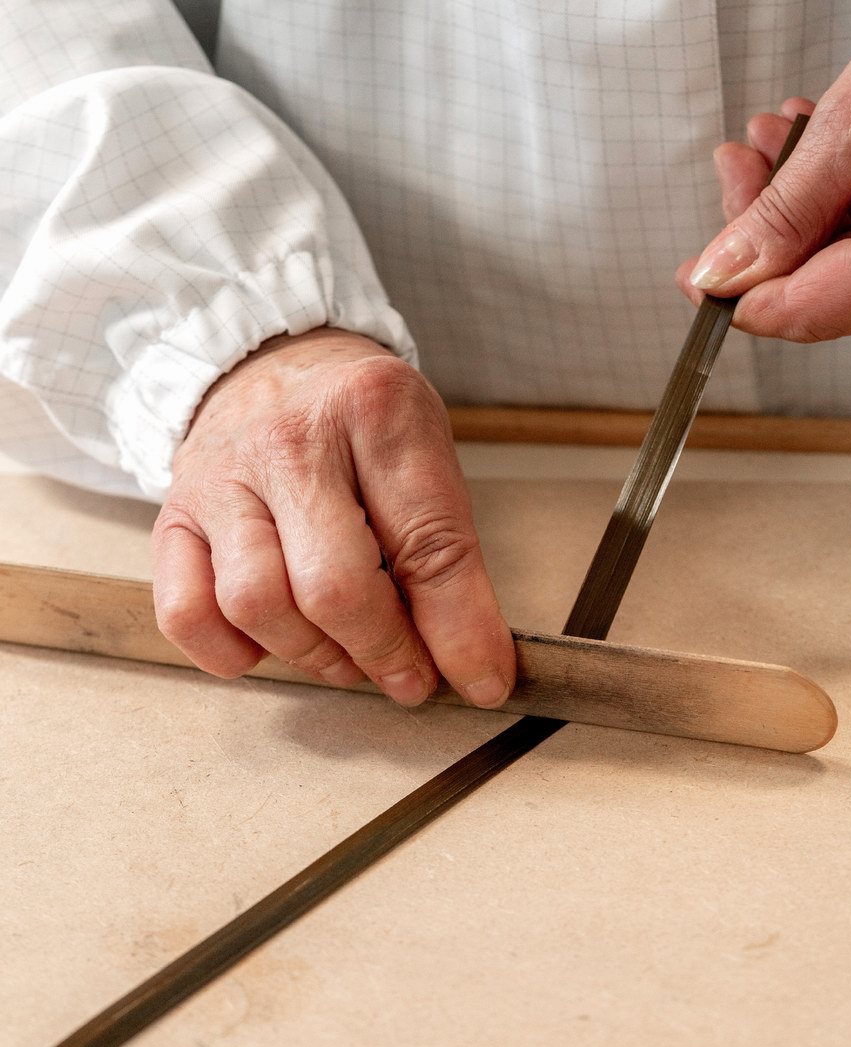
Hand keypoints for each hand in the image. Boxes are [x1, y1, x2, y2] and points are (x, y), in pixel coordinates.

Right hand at [152, 328, 515, 708]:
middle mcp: (288, 439)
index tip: (482, 680)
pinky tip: (273, 641)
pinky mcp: (173, 516)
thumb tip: (473, 667)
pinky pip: (186, 615)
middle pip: (333, 587)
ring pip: (256, 605)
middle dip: (384, 652)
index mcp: (373, 409)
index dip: (459, 631)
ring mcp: (220, 478)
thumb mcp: (424, 456)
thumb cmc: (360, 424)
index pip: (427, 543)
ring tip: (348, 653)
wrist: (269, 365)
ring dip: (314, 656)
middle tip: (410, 673)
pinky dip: (231, 652)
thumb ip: (447, 554)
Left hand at [676, 0, 850, 340]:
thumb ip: (786, 207)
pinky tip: (827, 161)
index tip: (694, 270)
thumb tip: (723, 273)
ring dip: (804, 217)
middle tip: (739, 163)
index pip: (804, 313)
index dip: (736, 296)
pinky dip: (847, 214)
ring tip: (782, 141)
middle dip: (768, 235)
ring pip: (850, 277)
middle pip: (824, 296)